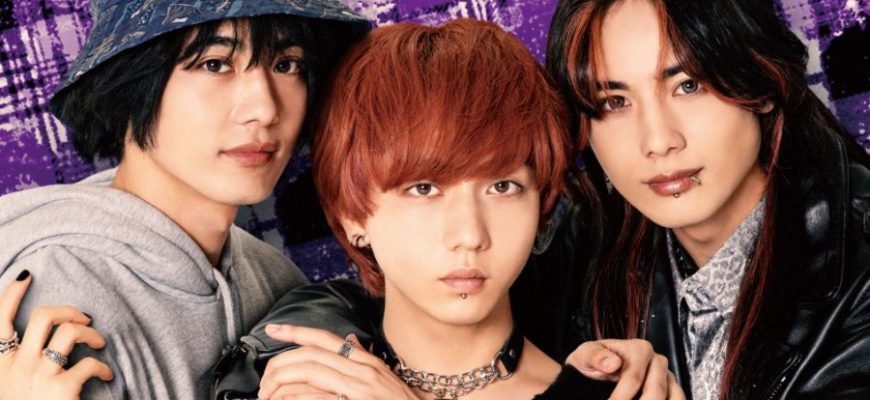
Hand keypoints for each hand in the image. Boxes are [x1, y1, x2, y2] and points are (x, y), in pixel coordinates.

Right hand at [0, 270, 112, 399]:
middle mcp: (17, 366)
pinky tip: (107, 375)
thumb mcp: (12, 386)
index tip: (26, 276)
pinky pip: (89, 362)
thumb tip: (43, 343)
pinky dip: (103, 366)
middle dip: (69, 309)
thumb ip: (21, 363)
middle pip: (43, 316)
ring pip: (69, 331)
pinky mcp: (62, 387)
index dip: (11, 294)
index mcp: (2, 365)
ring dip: (90, 333)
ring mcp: (39, 376)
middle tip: (85, 318)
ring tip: (99, 345)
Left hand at [259, 324, 419, 399]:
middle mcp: (362, 372)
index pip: (325, 338)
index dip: (296, 331)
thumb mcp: (386, 378)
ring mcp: (359, 390)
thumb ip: (365, 359)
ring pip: (308, 374)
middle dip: (279, 365)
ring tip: (269, 397)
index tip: (273, 329)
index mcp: (367, 363)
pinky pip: (315, 397)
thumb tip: (350, 340)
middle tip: (264, 382)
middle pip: (309, 356)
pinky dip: (294, 398)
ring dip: (281, 385)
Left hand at [566, 339, 683, 399]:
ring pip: (673, 397)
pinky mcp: (671, 389)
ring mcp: (667, 376)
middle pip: (655, 390)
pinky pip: (676, 399)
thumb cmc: (591, 361)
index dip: (620, 397)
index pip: (634, 378)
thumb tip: (614, 363)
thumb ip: (595, 356)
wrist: (596, 370)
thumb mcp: (585, 355)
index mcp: (640, 349)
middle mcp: (658, 361)